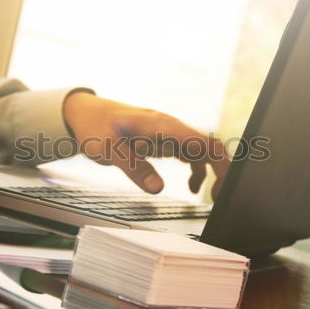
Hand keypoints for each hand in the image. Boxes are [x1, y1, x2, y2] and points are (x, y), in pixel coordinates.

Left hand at [63, 92, 229, 198]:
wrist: (84, 112)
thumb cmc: (94, 125)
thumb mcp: (108, 148)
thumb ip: (134, 167)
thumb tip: (157, 189)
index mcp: (162, 126)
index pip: (204, 142)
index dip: (221, 163)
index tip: (225, 186)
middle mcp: (170, 127)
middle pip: (209, 145)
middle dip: (222, 170)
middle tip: (221, 196)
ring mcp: (168, 133)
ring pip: (202, 150)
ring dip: (211, 171)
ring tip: (211, 196)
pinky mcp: (163, 140)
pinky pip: (189, 154)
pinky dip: (196, 170)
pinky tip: (192, 187)